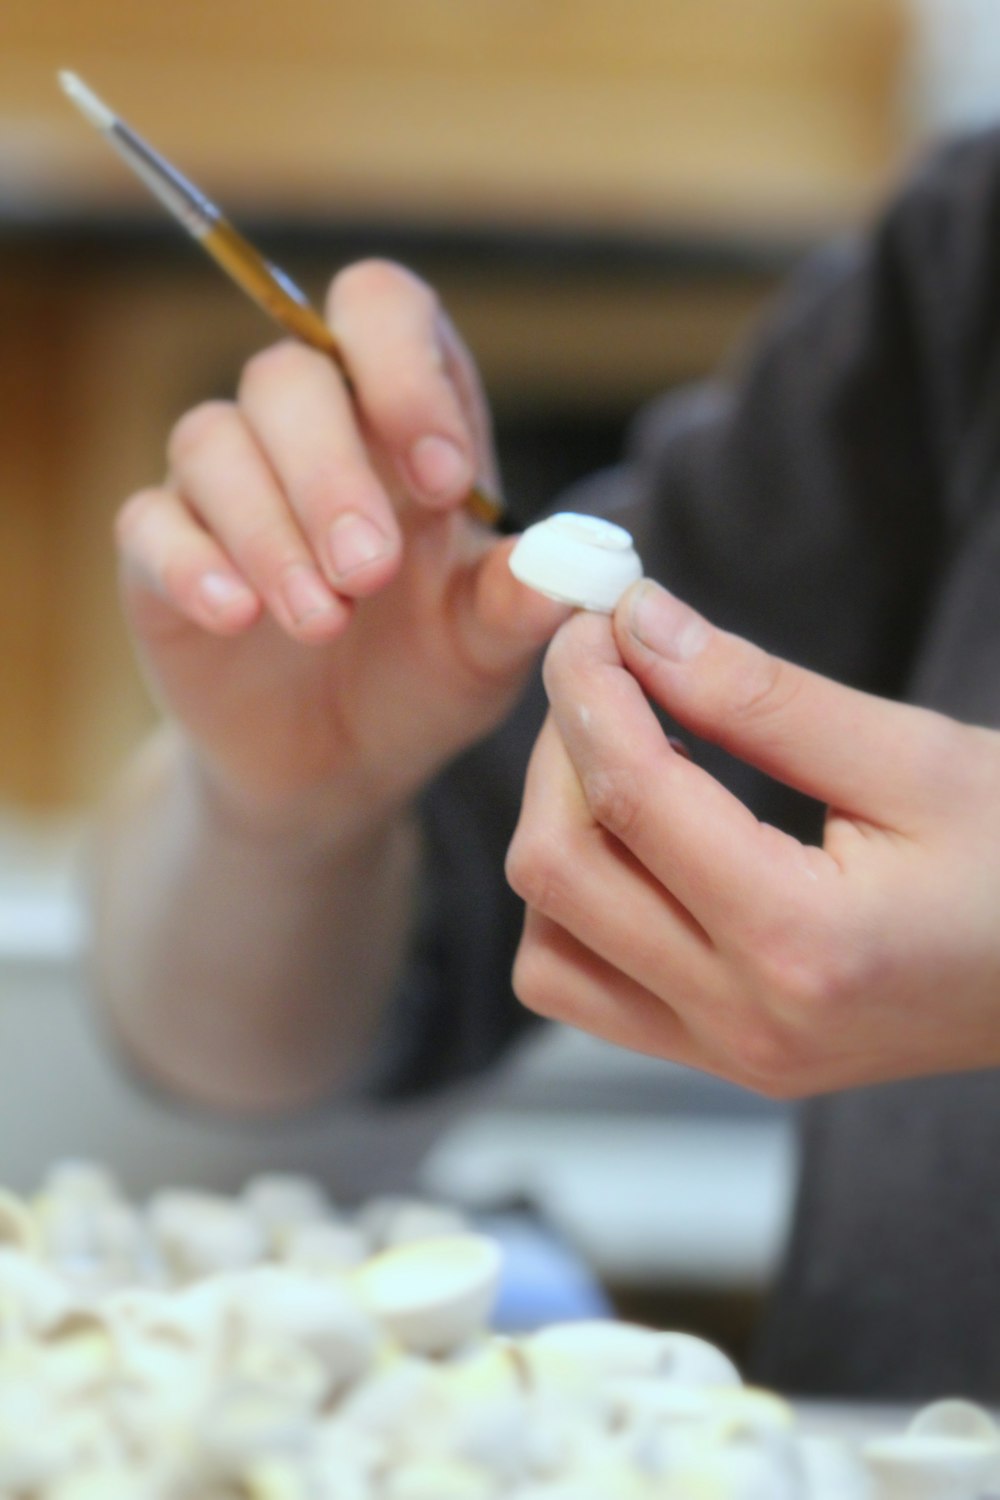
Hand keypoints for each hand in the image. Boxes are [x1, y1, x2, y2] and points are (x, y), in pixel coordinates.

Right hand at [115, 260, 566, 833]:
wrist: (339, 763)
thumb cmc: (423, 675)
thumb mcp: (486, 647)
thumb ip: (522, 602)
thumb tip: (571, 571)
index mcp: (400, 418)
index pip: (383, 311)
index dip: (407, 371)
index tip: (443, 479)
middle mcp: (306, 429)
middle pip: (290, 376)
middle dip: (331, 473)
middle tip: (371, 571)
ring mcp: (224, 484)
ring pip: (212, 441)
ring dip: (270, 531)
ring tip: (323, 622)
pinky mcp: (160, 549)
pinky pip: (150, 523)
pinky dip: (191, 563)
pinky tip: (237, 615)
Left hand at [506, 580, 999, 1095]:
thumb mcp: (916, 757)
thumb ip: (763, 695)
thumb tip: (644, 625)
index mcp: (803, 940)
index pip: (631, 796)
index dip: (589, 690)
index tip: (591, 626)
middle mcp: (747, 1018)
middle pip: (557, 872)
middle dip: (559, 752)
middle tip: (609, 679)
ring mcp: (729, 1053)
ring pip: (547, 946)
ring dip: (557, 835)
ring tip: (627, 764)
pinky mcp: (724, 1057)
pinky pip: (586, 989)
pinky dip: (577, 909)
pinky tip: (639, 847)